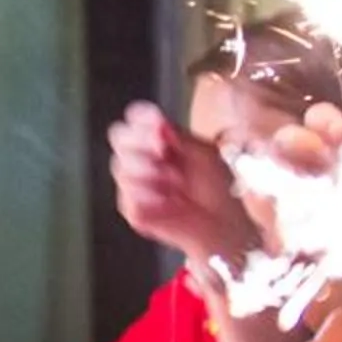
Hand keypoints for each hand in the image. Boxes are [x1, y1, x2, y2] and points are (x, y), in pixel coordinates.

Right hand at [108, 101, 258, 266]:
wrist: (223, 225)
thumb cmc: (218, 188)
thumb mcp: (204, 153)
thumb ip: (178, 136)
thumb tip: (157, 123)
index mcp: (157, 141)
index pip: (135, 118)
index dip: (141, 116)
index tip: (157, 120)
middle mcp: (141, 159)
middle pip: (118, 136)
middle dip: (139, 141)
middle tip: (162, 150)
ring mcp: (134, 185)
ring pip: (119, 165)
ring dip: (148, 171)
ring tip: (174, 183)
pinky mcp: (132, 209)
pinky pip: (127, 194)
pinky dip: (148, 195)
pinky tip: (166, 201)